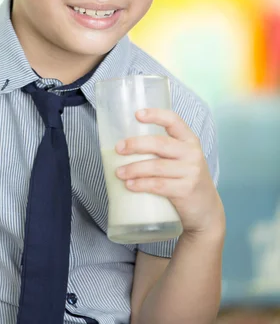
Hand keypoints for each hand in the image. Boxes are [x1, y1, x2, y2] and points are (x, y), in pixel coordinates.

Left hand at [115, 108, 224, 236]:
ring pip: (156, 166)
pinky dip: (141, 184)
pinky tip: (130, 185)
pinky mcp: (186, 190)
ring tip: (119, 172)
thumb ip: (163, 149)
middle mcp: (192, 153)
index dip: (155, 115)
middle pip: (159, 144)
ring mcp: (191, 172)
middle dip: (135, 145)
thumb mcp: (182, 158)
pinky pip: (158, 185)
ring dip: (134, 169)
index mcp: (189, 140)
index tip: (137, 114)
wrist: (206, 209)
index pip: (173, 120)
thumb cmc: (186, 178)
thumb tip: (126, 145)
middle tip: (118, 148)